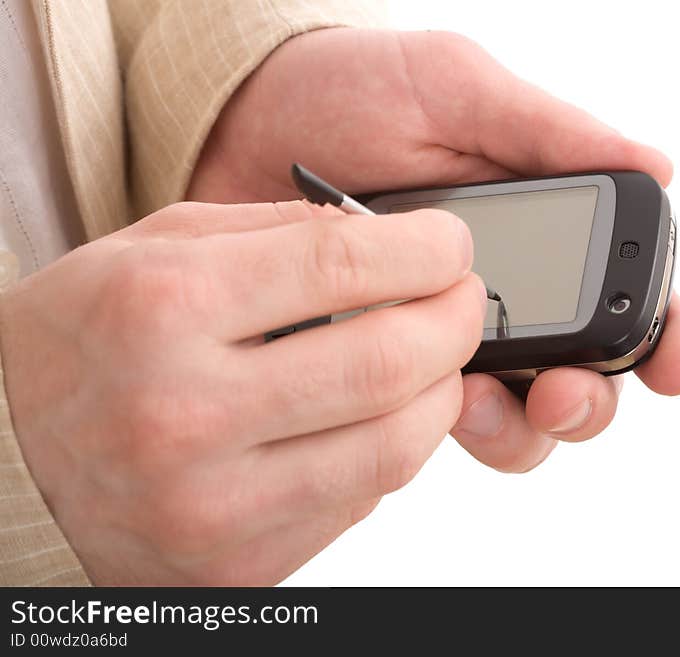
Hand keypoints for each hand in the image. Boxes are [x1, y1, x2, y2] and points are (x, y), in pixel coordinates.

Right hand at [0, 201, 483, 583]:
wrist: (7, 460)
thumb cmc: (81, 342)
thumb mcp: (152, 251)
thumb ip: (272, 232)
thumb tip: (383, 239)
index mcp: (160, 310)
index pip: (339, 266)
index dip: (423, 250)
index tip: (449, 246)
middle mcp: (184, 413)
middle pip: (386, 362)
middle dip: (454, 322)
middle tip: (462, 301)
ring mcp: (212, 504)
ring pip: (392, 448)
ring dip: (439, 394)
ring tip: (434, 360)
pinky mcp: (238, 563)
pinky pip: (359, 503)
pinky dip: (389, 450)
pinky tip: (375, 418)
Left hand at [189, 28, 679, 471]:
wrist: (241, 125)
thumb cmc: (353, 92)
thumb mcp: (453, 90)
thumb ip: (547, 131)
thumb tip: (658, 166)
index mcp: (544, 229)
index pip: (622, 294)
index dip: (662, 337)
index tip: (674, 364)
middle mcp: (507, 293)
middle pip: (583, 377)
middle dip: (588, 401)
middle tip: (559, 391)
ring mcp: (444, 337)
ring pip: (516, 418)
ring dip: (517, 428)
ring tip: (477, 400)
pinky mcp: (383, 365)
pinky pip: (428, 424)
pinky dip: (437, 429)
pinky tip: (414, 402)